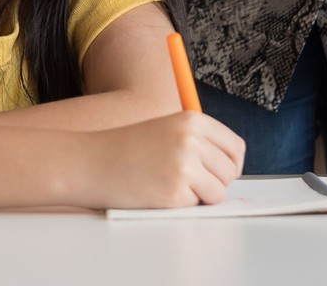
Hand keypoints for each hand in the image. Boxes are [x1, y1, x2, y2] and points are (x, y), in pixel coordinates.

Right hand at [79, 112, 245, 208]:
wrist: (91, 162)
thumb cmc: (127, 150)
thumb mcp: (167, 129)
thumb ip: (199, 142)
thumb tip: (230, 168)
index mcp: (193, 120)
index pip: (236, 148)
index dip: (231, 165)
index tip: (220, 174)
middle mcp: (192, 139)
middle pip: (230, 172)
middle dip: (216, 183)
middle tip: (192, 185)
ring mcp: (184, 165)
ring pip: (218, 192)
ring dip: (201, 196)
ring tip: (173, 188)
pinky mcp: (174, 191)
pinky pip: (196, 206)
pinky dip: (182, 205)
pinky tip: (160, 194)